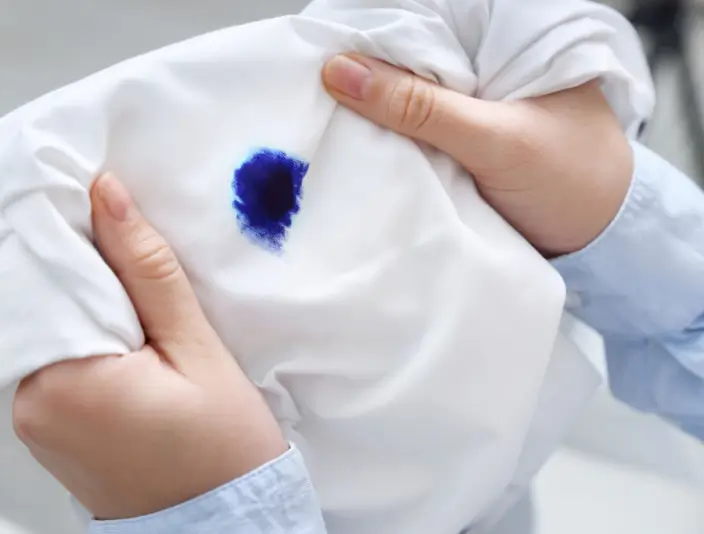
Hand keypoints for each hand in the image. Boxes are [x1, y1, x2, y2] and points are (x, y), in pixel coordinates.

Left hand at [12, 173, 286, 519]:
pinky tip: (131, 343)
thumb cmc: (224, 446)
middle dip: (89, 275)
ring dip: (91, 308)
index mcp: (60, 383)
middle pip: (43, 302)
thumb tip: (106, 194)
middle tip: (145, 273)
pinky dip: (87, 340)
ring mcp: (32, 423)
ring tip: (146, 315)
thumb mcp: (196, 349)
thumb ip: (147, 270)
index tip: (120, 223)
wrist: (226, 525)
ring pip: (50, 328)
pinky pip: (55, 362)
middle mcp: (27, 405)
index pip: (49, 276)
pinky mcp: (48, 431)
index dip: (86, 239)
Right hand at [322, 54, 633, 255]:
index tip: (317, 53)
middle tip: (311, 90)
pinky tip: (356, 145)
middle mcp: (482, 62)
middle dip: (365, 75)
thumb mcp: (494, 138)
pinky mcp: (456, 141)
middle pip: (406, 57)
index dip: (370, 35)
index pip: (421, 20)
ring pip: (404, 95)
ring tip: (323, 117)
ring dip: (371, 111)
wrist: (598, 244)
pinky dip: (386, 141)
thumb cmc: (571, 180)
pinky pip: (410, 131)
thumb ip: (421, 107)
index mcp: (504, 37)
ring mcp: (467, 103)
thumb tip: (342, 72)